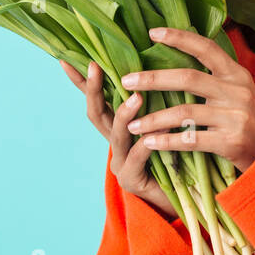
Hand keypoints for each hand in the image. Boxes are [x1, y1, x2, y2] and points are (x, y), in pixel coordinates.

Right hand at [59, 58, 177, 219]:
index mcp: (120, 127)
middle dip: (93, 90)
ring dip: (124, 114)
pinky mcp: (132, 180)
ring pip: (117, 135)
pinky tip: (152, 138)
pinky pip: (138, 159)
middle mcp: (115, 143)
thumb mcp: (166, 121)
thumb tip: (162, 64)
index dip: (81, 82)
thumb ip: (160, 99)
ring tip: (136, 97)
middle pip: (97, 113)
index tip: (67, 59)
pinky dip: (145, 146)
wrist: (187, 195)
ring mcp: (121, 162)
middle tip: (96, 66)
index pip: (97, 100)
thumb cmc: (180, 153)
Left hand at [120, 27, 254, 173]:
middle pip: (188, 78)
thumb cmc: (249, 119)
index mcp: (236, 74)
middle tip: (126, 81)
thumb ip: (216, 76)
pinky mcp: (230, 142)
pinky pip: (191, 140)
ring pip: (184, 112)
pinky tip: (149, 143)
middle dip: (153, 79)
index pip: (206, 48)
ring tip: (131, 125)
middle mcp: (236, 91)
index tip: (153, 33)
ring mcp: (234, 117)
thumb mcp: (240, 90)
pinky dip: (167, 141)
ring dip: (153, 119)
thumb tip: (180, 54)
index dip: (180, 38)